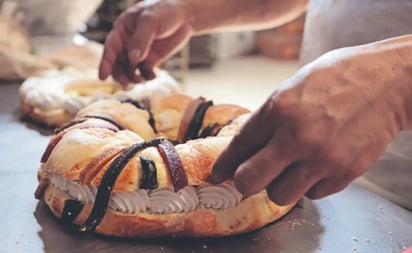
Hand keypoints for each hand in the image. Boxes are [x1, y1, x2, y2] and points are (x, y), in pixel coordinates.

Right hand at [99, 0, 191, 84]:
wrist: (185, 15)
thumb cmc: (164, 11)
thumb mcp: (150, 21)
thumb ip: (141, 40)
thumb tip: (133, 59)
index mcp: (122, 30)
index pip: (110, 48)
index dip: (105, 63)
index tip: (102, 77)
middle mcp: (128, 43)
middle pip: (118, 63)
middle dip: (119, 74)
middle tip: (125, 83)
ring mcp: (140, 52)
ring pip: (130, 70)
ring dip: (132, 77)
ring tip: (140, 80)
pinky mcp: (152, 59)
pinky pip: (145, 72)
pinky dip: (147, 76)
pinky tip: (153, 77)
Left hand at [209, 44, 409, 204]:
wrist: (387, 82)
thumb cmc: (337, 78)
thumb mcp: (292, 88)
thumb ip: (268, 118)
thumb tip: (247, 146)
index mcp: (278, 109)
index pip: (239, 147)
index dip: (223, 165)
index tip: (217, 175)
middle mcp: (296, 137)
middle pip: (249, 181)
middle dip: (243, 182)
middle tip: (248, 178)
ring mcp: (322, 158)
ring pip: (279, 196)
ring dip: (278, 186)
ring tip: (289, 169)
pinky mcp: (344, 173)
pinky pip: (312, 194)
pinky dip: (308, 184)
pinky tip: (316, 166)